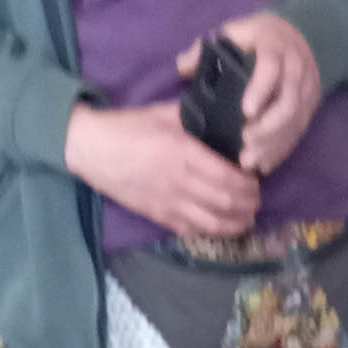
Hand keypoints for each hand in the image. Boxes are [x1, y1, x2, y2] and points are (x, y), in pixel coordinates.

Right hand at [64, 101, 259, 239]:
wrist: (91, 148)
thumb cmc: (127, 128)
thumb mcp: (164, 115)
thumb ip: (194, 118)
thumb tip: (223, 119)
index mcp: (183, 153)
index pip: (228, 177)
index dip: (248, 183)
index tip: (255, 178)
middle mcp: (179, 182)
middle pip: (227, 203)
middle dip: (248, 204)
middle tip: (255, 199)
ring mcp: (169, 203)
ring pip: (213, 224)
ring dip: (236, 224)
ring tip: (246, 217)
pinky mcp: (158, 217)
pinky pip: (192, 231)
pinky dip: (212, 231)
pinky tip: (222, 226)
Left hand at [179, 11, 321, 175]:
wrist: (304, 36)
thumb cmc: (260, 36)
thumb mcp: (234, 32)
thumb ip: (207, 48)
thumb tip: (183, 67)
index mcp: (275, 46)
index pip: (270, 69)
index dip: (260, 91)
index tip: (245, 113)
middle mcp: (295, 69)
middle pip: (287, 103)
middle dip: (267, 128)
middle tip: (245, 144)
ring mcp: (306, 90)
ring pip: (294, 122)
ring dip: (272, 144)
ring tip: (249, 162)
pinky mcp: (310, 107)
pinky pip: (298, 132)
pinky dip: (281, 150)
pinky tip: (264, 164)